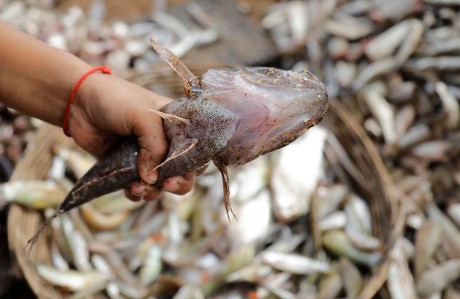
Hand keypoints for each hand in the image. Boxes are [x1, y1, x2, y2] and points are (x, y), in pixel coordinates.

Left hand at [66, 72, 198, 199]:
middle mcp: (165, 143)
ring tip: (139, 186)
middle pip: (184, 172)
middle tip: (166, 184)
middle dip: (178, 183)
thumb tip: (152, 179)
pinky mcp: (128, 169)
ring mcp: (146, 157)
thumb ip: (155, 146)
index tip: (183, 172)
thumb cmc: (115, 100)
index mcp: (176, 126)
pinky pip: (140, 188)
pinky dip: (137, 193)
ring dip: (155, 191)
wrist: (78, 102)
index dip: (195, 165)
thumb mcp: (143, 116)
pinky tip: (130, 188)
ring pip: (161, 184)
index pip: (197, 150)